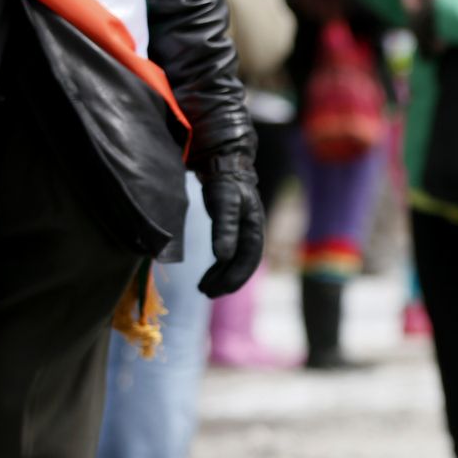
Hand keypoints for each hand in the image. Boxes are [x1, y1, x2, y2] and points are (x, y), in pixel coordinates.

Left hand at [197, 151, 265, 297]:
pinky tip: (209, 275)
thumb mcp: (224, 203)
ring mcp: (245, 233)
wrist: (225, 164)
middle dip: (227, 281)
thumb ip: (224, 229)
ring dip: (222, 277)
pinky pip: (231, 255)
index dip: (233, 277)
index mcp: (254, 229)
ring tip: (203, 288)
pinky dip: (220, 267)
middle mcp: (253, 233)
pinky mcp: (235, 231)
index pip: (248, 260)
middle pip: (244, 264)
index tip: (214, 290)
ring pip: (236, 261)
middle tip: (205, 293)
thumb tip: (222, 257)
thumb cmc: (224, 183)